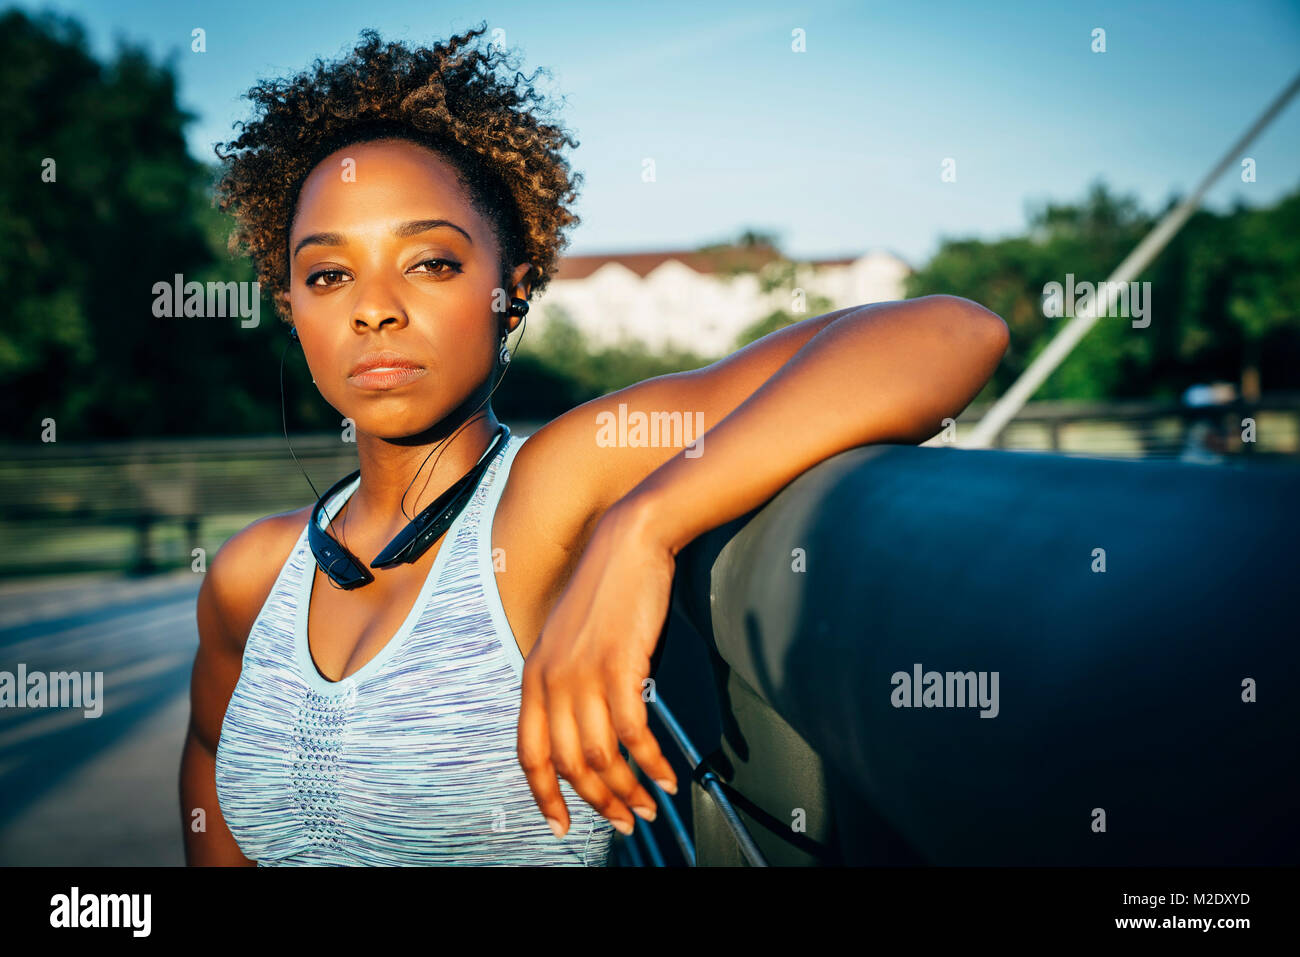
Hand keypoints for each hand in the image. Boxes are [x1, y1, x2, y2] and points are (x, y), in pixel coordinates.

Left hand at [517, 499, 679, 837]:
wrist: (628, 542)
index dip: (544, 796)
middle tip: (625, 821)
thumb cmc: (605, 590)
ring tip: (650, 805)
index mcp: (534, 677)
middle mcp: (552, 680)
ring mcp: (584, 674)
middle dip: (598, 802)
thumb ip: (566, 684)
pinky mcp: (620, 666)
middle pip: (567, 763)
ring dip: (628, 789)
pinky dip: (652, 762)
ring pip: (601, 754)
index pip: (529, 753)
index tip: (561, 826)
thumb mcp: (568, 640)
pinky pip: (634, 733)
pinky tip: (668, 774)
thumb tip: (583, 733)